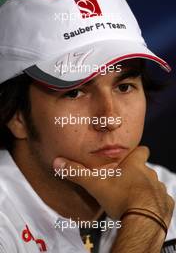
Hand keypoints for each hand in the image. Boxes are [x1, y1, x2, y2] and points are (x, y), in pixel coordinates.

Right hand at [53, 146, 173, 227]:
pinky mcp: (166, 204)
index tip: (129, 158)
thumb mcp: (95, 184)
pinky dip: (153, 202)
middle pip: (146, 168)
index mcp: (135, 165)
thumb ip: (77, 172)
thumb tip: (58, 162)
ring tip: (132, 197)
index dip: (136, 153)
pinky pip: (161, 200)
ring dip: (145, 188)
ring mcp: (159, 189)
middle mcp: (150, 174)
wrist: (142, 220)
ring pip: (153, 184)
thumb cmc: (120, 197)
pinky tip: (143, 209)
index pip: (141, 150)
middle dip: (137, 173)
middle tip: (124, 182)